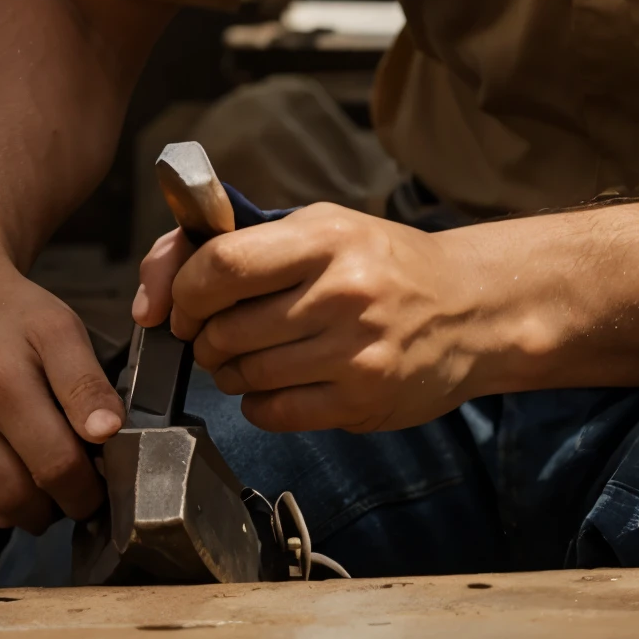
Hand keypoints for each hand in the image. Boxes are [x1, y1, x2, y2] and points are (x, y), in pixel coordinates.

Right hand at [0, 227, 124, 532]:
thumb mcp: (59, 328)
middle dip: (61, 503)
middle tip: (77, 488)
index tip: (102, 483)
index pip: (58, 465)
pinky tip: (8, 468)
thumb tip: (109, 432)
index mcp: (2, 381)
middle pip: (24, 497)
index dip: (87, 486)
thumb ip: (86, 382)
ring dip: (27, 506)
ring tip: (46, 479)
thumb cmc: (7, 312)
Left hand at [132, 204, 481, 433]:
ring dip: (229, 371)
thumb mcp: (327, 227)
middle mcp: (342, 292)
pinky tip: (277, 382)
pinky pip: (273, 412)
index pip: (223, 265)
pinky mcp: (362, 400)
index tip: (181, 303)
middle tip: (214, 333)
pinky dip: (258, 402)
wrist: (470, 307)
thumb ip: (254, 242)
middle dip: (203, 338)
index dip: (185, 290)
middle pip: (226, 330)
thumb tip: (168, 277)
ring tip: (248, 356)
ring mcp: (354, 351)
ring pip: (245, 375)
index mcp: (327, 238)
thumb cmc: (384, 262)